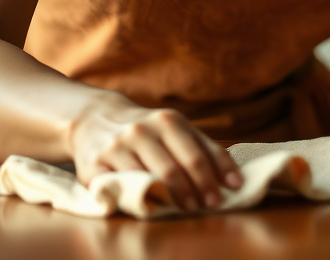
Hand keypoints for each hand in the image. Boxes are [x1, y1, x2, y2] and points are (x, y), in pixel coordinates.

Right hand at [70, 93, 242, 211]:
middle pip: (171, 168)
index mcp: (166, 121)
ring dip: (166, 199)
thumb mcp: (176, 128)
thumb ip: (205, 149)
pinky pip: (115, 187)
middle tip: (205, 207)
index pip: (193, 153)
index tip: (222, 197)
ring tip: (182, 210)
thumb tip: (235, 180)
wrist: (97, 117)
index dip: (209, 177)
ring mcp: (116, 147)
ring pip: (144, 178)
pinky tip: (144, 207)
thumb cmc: (149, 129)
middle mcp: (141, 131)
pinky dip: (130, 199)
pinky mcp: (94, 165)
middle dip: (191, 191)